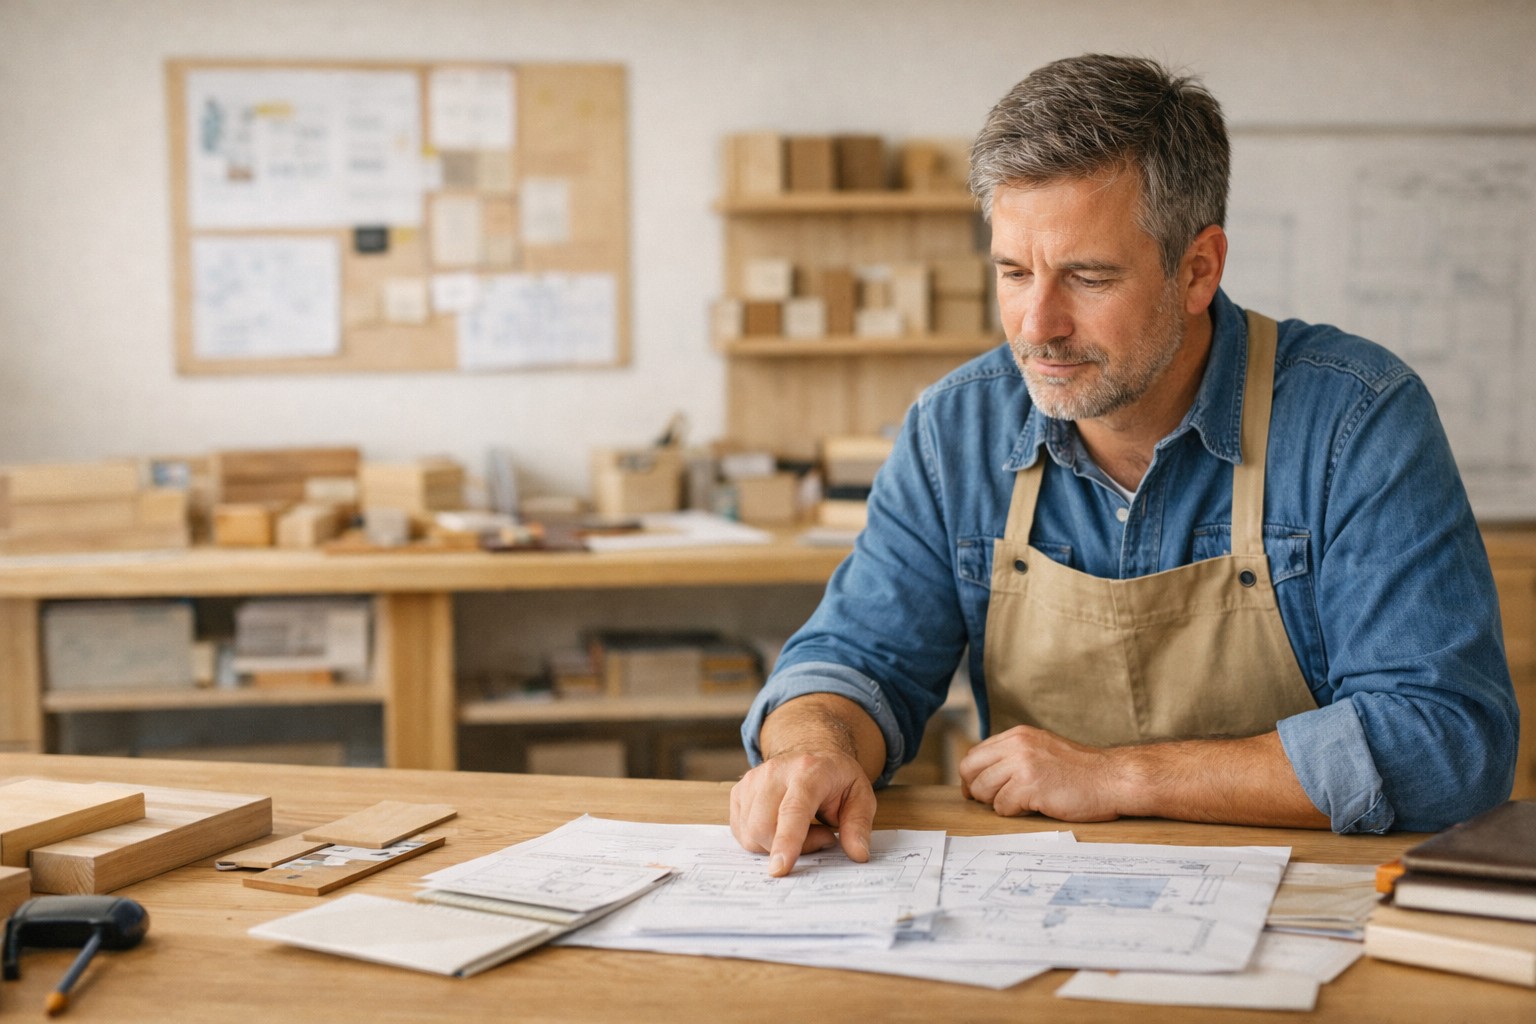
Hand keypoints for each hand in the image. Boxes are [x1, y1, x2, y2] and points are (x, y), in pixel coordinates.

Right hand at [730, 749, 877, 875]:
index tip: (780, 869)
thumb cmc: (836, 778)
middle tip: (820, 837)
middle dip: (790, 848)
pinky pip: (742, 832)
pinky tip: (780, 827)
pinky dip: (761, 840)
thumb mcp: (861, 796)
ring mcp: (753, 780)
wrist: (813, 752)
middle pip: (765, 826)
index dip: (786, 841)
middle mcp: (775, 772)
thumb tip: (858, 854)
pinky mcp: (740, 791)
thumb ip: (859, 826)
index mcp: (809, 771)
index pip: (793, 810)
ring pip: (751, 833)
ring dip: (776, 845)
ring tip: (802, 830)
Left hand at [958, 724, 1124, 820]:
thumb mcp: (1044, 749)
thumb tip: (986, 773)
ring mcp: (1022, 764)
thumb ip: (1016, 754)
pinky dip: (1014, 812)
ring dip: (997, 802)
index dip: (973, 775)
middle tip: (990, 801)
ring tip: (1021, 803)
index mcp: (1018, 735)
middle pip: (970, 769)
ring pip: (983, 790)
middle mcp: (1017, 745)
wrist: (1113, 778)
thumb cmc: (1082, 771)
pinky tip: (1034, 808)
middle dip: (975, 789)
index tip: (979, 789)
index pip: (976, 754)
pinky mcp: (1029, 786)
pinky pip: (1002, 806)